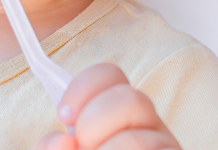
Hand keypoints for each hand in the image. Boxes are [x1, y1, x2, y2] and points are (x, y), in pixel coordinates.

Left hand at [36, 63, 181, 149]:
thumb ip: (52, 148)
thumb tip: (62, 140)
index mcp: (117, 117)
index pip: (111, 76)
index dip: (84, 88)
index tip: (63, 116)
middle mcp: (146, 128)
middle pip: (130, 97)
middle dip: (95, 122)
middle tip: (82, 144)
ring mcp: (164, 146)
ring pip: (138, 137)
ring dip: (108, 149)